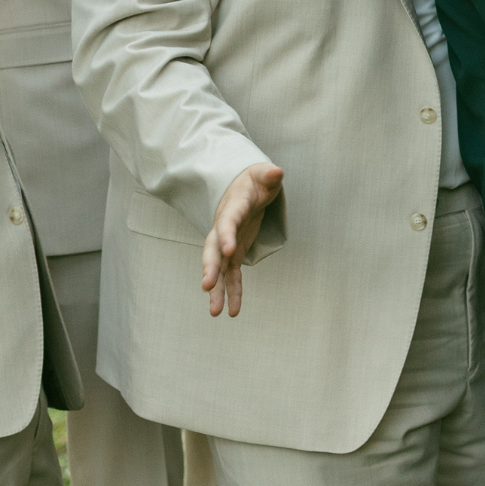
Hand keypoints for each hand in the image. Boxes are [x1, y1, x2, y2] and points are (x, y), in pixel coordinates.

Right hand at [201, 162, 282, 317]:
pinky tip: (233, 311)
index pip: (227, 223)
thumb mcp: (263, 175)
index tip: (228, 250)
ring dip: (217, 289)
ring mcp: (226, 244)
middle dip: (210, 268)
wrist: (244, 188)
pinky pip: (231, 275)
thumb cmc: (255, 181)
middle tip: (207, 286)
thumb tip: (277, 172)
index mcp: (232, 208)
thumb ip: (269, 175)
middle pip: (212, 250)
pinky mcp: (234, 254)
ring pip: (218, 269)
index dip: (226, 236)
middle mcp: (223, 229)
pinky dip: (233, 292)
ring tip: (216, 312)